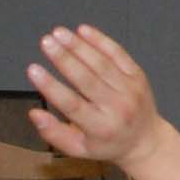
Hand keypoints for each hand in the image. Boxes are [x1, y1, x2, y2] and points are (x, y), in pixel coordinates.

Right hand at [26, 26, 164, 165]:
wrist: (146, 141)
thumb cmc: (108, 144)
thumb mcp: (78, 149)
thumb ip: (54, 133)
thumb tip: (33, 113)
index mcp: (100, 128)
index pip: (71, 104)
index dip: (50, 86)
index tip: (33, 69)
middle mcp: (117, 107)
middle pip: (86, 79)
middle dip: (64, 58)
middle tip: (45, 42)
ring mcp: (130, 90)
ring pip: (101, 63)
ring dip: (79, 45)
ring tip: (58, 33)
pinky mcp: (137, 76)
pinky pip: (118, 54)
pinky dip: (100, 41)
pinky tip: (83, 30)